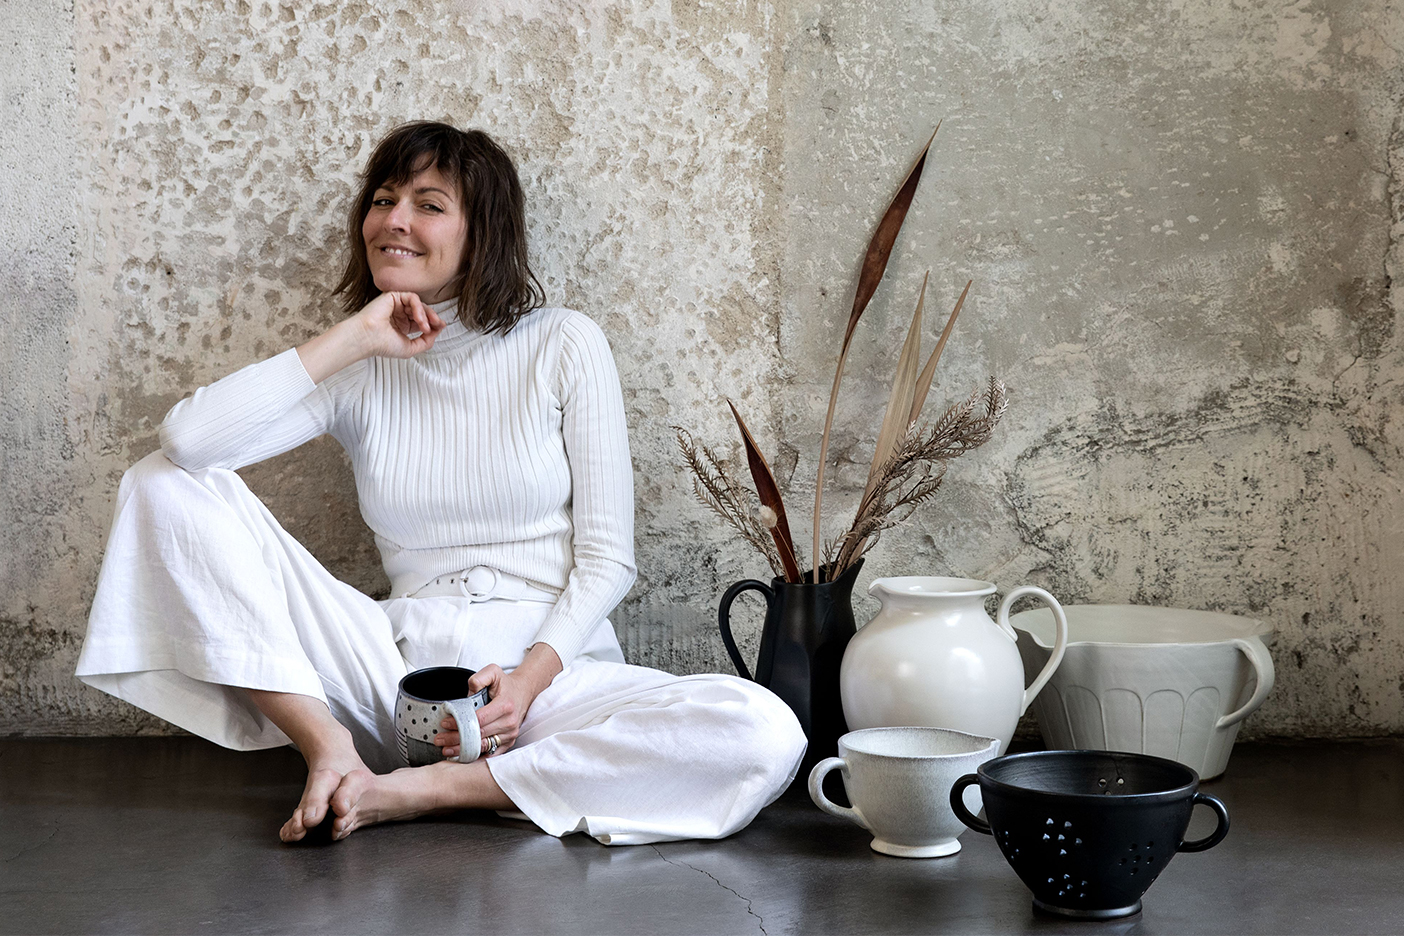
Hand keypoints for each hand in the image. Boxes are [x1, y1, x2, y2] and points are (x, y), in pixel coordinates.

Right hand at [297, 291, 446, 382]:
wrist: (368, 339)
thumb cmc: (384, 345)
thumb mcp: (411, 347)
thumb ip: (426, 341)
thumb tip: (438, 331)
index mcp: (402, 326)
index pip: (422, 321)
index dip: (433, 324)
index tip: (441, 327)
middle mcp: (399, 314)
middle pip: (422, 311)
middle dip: (433, 318)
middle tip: (439, 324)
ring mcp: (396, 305)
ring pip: (419, 304)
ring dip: (426, 315)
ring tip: (426, 327)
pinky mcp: (393, 296)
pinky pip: (412, 297)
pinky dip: (419, 307)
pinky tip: (419, 319)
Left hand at [435, 643, 562, 758]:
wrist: (523, 692)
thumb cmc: (506, 684)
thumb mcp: (494, 672)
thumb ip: (479, 678)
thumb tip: (468, 693)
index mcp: (505, 705)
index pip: (479, 719)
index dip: (461, 723)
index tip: (445, 723)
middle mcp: (510, 722)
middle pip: (479, 735)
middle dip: (457, 738)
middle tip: (440, 739)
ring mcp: (510, 734)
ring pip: (484, 747)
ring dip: (464, 750)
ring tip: (446, 749)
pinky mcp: (509, 742)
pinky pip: (491, 754)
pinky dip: (476, 757)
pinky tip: (463, 756)